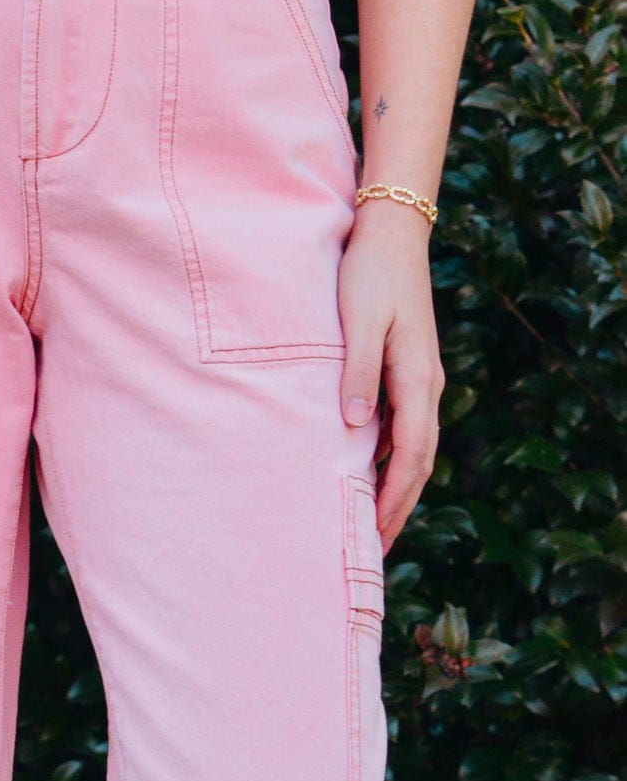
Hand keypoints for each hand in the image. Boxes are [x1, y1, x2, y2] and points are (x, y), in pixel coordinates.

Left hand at [338, 198, 443, 553]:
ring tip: (373, 523)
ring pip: (414, 447)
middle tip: (375, 547)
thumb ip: (357, 373)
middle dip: (399, 505)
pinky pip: (404, 428)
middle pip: (418, 460)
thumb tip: (355, 427)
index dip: (394, 497)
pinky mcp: (407, 369)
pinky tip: (367, 474)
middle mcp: (424, 383)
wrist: (392, 232)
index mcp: (416, 378)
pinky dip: (390, 459)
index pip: (411, 454)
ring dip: (396, 486)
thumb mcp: (359, 322)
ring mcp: (419, 377)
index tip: (376, 533)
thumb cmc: (369, 274)